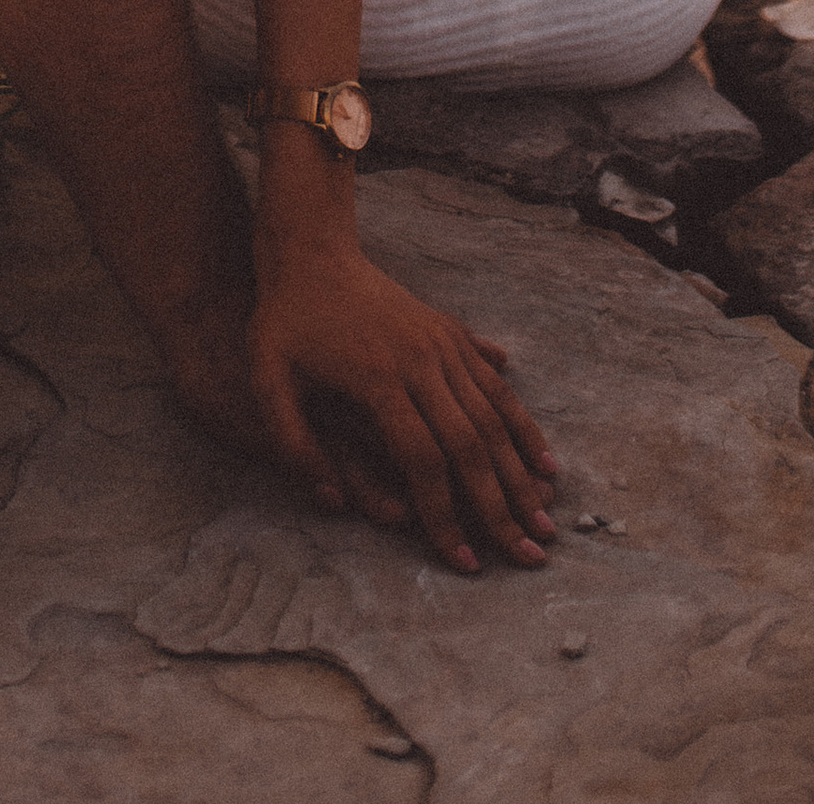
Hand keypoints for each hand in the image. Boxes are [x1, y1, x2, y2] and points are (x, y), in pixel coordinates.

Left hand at [247, 230, 557, 569]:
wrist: (311, 251)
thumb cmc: (284, 322)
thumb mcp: (266, 380)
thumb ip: (293, 443)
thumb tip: (333, 502)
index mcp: (379, 378)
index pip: (423, 461)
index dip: (445, 516)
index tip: (464, 562)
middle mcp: (421, 361)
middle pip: (471, 445)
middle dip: (501, 508)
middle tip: (529, 556)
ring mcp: (442, 344)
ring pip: (494, 417)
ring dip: (523, 472)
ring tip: (547, 519)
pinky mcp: (452, 333)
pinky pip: (496, 387)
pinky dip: (524, 427)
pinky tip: (545, 460)